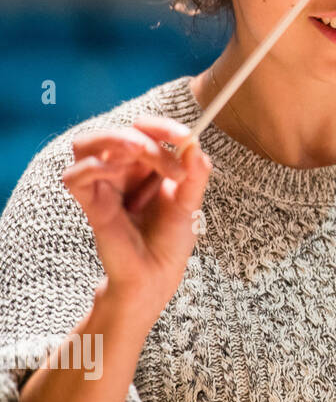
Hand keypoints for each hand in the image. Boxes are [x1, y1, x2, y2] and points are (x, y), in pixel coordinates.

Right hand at [62, 115, 211, 323]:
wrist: (157, 275)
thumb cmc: (172, 239)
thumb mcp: (190, 202)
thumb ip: (195, 174)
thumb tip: (195, 145)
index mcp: (147, 164)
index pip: (146, 129)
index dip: (163, 126)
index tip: (186, 136)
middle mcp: (122, 169)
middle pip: (119, 131)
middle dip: (147, 138)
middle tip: (171, 164)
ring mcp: (104, 184)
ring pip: (87, 143)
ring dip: (115, 140)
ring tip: (142, 154)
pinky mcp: (90, 204)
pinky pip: (74, 176)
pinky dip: (92, 167)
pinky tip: (113, 172)